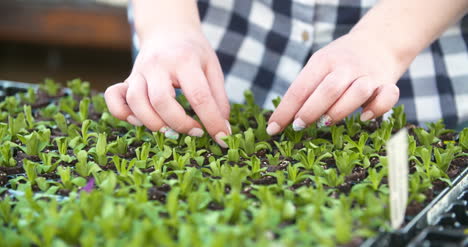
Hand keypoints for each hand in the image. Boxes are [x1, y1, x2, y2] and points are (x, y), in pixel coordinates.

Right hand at [104, 31, 230, 146]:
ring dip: (154, 123)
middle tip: (196, 131)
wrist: (168, 30)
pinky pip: (114, 98)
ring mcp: (138, 71)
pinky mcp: (127, 79)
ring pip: (136, 102)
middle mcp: (157, 65)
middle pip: (161, 100)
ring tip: (171, 130)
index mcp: (184, 60)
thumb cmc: (193, 52)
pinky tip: (139, 120)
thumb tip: (222, 129)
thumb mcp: (212, 67)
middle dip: (179, 124)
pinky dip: (123, 114)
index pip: (198, 96)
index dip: (211, 120)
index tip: (222, 137)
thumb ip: (218, 98)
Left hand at [267, 32, 407, 134]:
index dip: (285, 110)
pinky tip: (364, 117)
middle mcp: (346, 67)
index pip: (300, 88)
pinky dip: (377, 108)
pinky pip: (387, 96)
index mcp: (323, 61)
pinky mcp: (387, 83)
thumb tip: (285, 119)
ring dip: (339, 110)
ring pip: (357, 92)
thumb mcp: (319, 65)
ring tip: (326, 122)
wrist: (379, 41)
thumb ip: (307, 89)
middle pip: (327, 90)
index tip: (273, 129)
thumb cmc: (340, 62)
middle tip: (298, 126)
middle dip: (310, 111)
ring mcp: (368, 75)